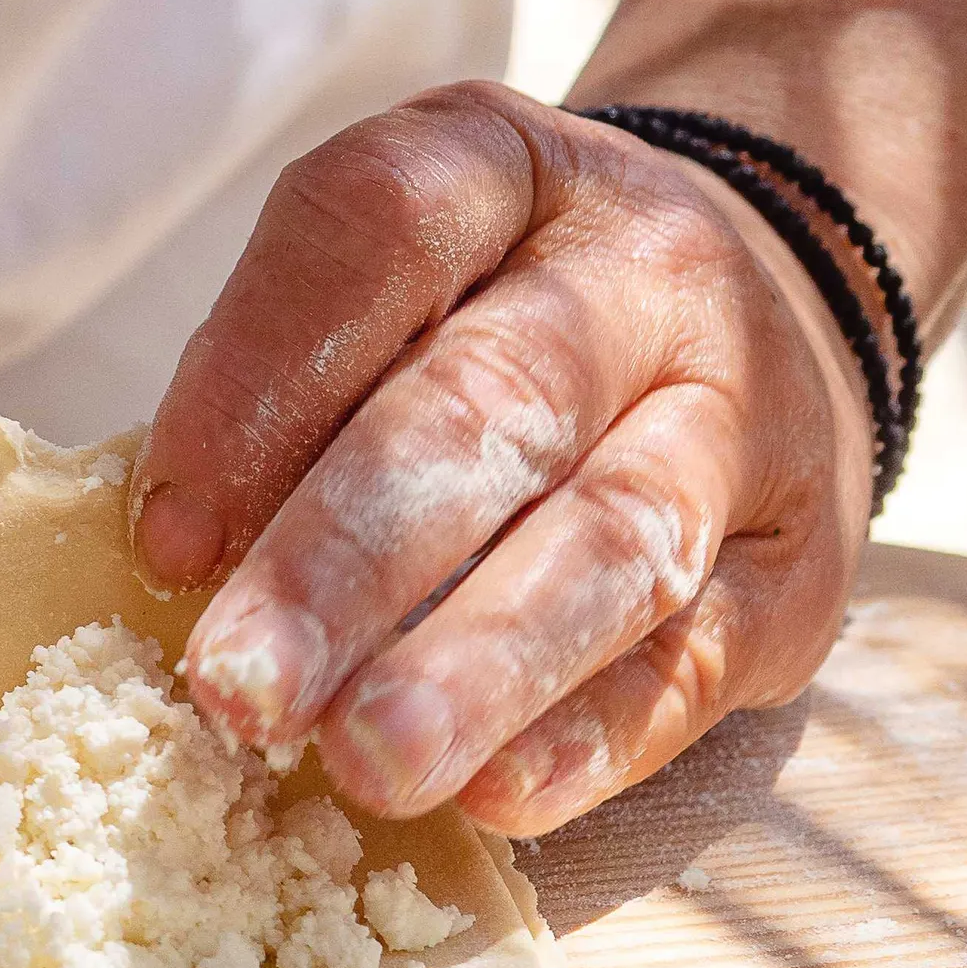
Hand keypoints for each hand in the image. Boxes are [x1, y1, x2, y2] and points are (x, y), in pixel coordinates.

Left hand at [132, 84, 873, 834]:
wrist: (764, 316)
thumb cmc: (507, 324)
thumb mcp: (397, 287)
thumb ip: (289, 389)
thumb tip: (186, 559)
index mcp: (507, 172)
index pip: (379, 230)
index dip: (261, 379)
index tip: (168, 540)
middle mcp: (644, 274)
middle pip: (493, 403)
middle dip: (347, 560)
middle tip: (241, 685)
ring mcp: (743, 420)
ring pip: (611, 540)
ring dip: (477, 662)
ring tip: (367, 760)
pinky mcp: (798, 572)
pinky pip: (694, 660)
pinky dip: (588, 736)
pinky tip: (496, 795)